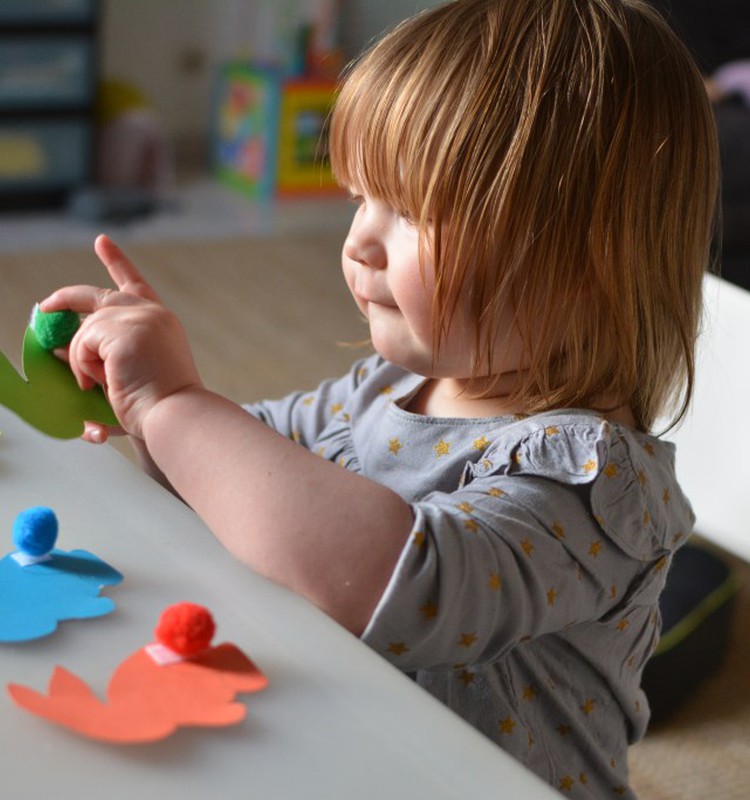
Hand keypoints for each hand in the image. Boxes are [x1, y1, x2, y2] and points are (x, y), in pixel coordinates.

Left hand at [40, 235, 202, 440]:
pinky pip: (82, 342)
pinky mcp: (122, 330)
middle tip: (44, 308)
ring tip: (99, 384)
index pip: (135, 284)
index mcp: (160, 323)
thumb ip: (103, 354)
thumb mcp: (129, 371)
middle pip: (96, 296)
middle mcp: (152, 314)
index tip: (102, 242)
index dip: (117, 262)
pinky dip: (82, 365)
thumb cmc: (157, 405)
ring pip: (85, 330)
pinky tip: (101, 381)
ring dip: (82, 360)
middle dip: (64, 300)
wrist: (176, 415)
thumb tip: (58, 347)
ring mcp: (138, 318)